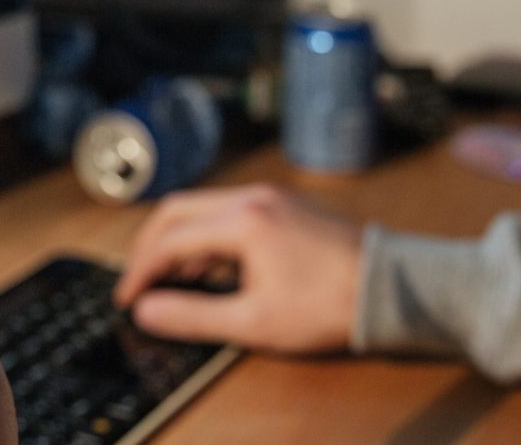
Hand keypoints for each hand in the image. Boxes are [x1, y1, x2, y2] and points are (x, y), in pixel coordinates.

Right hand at [113, 184, 364, 353]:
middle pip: (179, 211)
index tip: (127, 299)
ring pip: (205, 209)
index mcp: (242, 221)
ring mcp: (272, 197)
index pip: (170, 239)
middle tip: (138, 281)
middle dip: (151, 247)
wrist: (393, 287)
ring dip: (181, 241)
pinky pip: (230, 212)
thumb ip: (193, 315)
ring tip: (172, 281)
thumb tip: (147, 311)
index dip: (141, 271)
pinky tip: (213, 269)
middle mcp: (253, 197)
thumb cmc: (330, 306)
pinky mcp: (287, 205)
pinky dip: (209, 236)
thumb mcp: (254, 322)